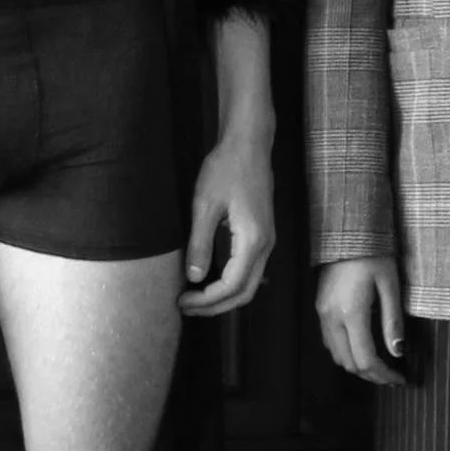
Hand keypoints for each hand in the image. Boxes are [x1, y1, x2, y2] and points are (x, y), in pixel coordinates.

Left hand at [180, 127, 275, 315]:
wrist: (249, 143)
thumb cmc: (226, 168)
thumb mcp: (205, 205)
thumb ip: (200, 243)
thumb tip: (195, 278)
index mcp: (253, 240)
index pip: (232, 286)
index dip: (207, 300)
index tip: (182, 301)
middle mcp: (266, 245)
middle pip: (245, 292)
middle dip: (215, 306)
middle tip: (186, 307)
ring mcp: (267, 240)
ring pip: (249, 283)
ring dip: (223, 296)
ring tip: (194, 297)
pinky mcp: (262, 234)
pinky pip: (250, 269)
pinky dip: (231, 282)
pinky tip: (210, 278)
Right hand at [316, 255, 406, 387]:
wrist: (346, 232)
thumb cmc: (373, 254)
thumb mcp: (390, 285)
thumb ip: (393, 321)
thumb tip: (397, 352)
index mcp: (351, 313)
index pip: (366, 359)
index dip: (384, 375)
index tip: (400, 379)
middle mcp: (332, 317)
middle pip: (350, 363)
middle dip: (372, 375)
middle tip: (393, 377)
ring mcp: (322, 313)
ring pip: (337, 356)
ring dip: (358, 365)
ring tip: (380, 365)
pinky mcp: (320, 308)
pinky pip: (330, 342)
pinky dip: (346, 353)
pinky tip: (362, 347)